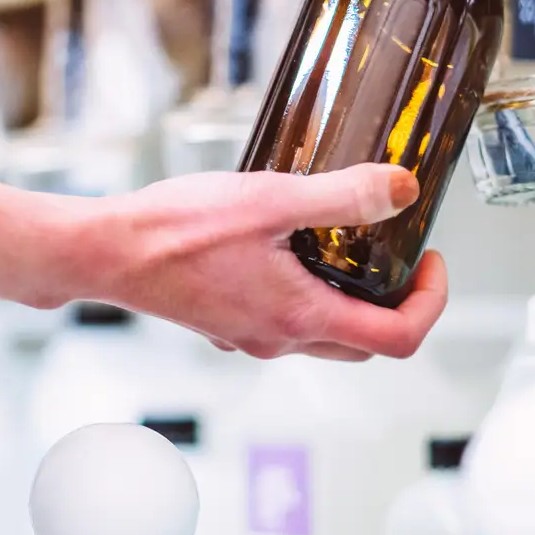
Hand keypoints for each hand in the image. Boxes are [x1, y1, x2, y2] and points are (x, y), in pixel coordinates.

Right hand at [0, 165, 449, 361]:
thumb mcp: (270, 200)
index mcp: (301, 317)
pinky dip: (304, 297)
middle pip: (365, 344)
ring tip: (345, 248)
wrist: (104, 251)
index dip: (430, 302)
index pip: (398, 338)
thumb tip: (402, 190)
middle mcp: (278, 339)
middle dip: (395, 304)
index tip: (428, 260)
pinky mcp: (222, 324)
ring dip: (349, 302)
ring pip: (323, 336)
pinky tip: (284, 252)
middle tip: (398, 256)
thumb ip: (342, 196)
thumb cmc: (175, 230)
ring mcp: (248, 336)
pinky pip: (282, 323)